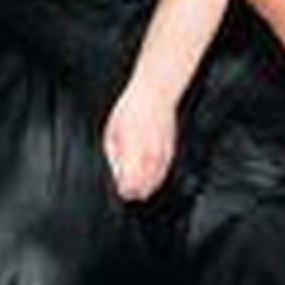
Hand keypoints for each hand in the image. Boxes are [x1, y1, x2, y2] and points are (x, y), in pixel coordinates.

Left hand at [102, 80, 175, 201]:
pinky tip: (149, 173)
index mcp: (132, 153)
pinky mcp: (172, 151)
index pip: (130, 187)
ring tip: (137, 181)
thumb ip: (114, 156)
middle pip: (144, 190)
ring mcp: (163, 155)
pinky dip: (156, 177)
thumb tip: (117, 172)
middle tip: (127, 187)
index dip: (124, 191)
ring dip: (146, 186)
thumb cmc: (131, 109)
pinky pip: (164, 173)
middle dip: (135, 191)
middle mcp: (150, 157)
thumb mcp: (112, 131)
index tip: (121, 188)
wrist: (156, 94)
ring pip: (156, 183)